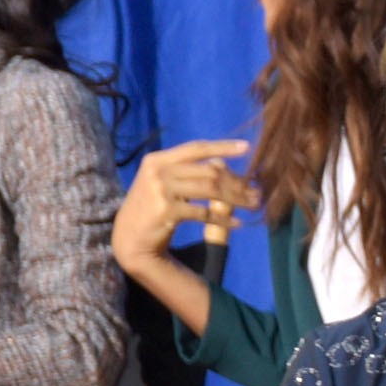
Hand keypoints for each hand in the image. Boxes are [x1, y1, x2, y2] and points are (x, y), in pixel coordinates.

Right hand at [114, 140, 257, 277]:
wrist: (129, 238)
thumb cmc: (152, 209)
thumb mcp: (164, 184)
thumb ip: (187, 173)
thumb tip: (224, 165)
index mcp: (158, 160)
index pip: (196, 148)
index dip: (222, 147)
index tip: (246, 147)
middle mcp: (158, 171)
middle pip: (209, 171)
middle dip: (237, 182)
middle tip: (256, 192)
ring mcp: (160, 190)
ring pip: (210, 190)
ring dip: (237, 198)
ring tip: (253, 205)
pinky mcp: (166, 211)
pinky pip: (204, 212)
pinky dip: (223, 219)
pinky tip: (237, 224)